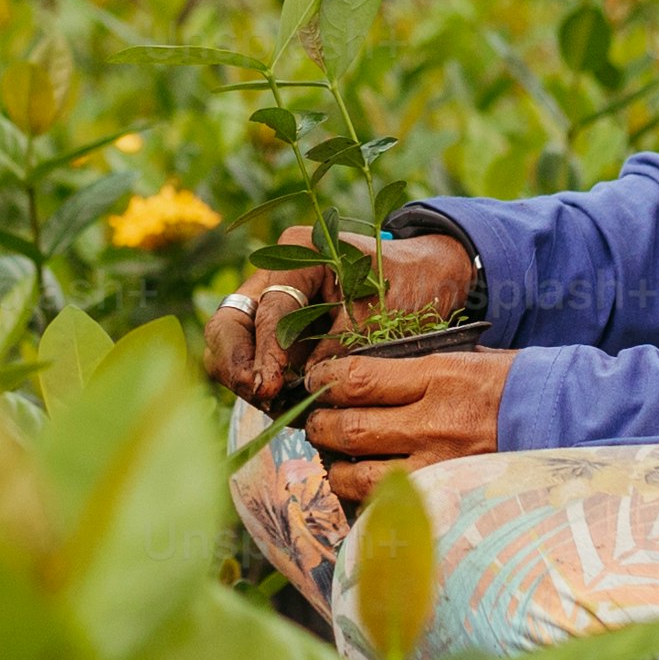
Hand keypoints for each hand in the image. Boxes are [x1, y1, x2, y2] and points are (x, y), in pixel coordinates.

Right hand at [204, 228, 477, 407]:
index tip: (270, 390)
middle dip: (236, 364)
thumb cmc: (410, 286)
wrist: (429, 278)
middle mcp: (276, 272)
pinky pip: (251, 355)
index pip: (269, 310)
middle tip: (260, 397)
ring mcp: (272, 299)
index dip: (267, 355)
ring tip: (274, 406)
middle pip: (229, 321)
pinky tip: (282, 404)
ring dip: (245, 376)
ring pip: (232, 341)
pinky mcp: (277, 326)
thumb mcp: (380, 317)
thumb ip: (338, 348)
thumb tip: (305, 388)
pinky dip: (261, 379)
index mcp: (301, 253)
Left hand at [305, 344, 511, 505]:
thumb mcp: (469, 359)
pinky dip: (366, 501)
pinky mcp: (448, 498)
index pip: (358, 379)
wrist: (569, 422)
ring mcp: (440, 467)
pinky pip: (389, 508)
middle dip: (321, 426)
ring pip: (360, 477)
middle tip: (317, 423)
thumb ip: (420, 368)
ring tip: (336, 460)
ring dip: (337, 469)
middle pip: (350, 429)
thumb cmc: (517, 385)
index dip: (325, 382)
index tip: (316, 382)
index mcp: (439, 377)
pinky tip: (364, 492)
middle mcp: (434, 423)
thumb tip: (368, 376)